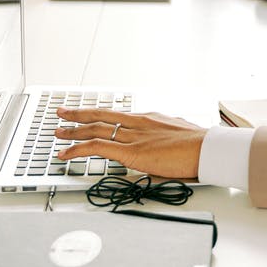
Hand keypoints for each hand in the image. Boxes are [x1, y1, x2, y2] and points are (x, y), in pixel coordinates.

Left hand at [54, 109, 205, 178]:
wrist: (208, 148)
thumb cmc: (200, 146)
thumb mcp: (179, 137)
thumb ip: (166, 140)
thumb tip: (164, 147)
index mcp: (150, 119)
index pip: (118, 115)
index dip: (99, 114)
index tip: (88, 114)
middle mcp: (138, 123)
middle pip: (101, 116)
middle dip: (79, 114)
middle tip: (63, 112)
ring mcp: (133, 136)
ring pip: (95, 129)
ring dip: (73, 131)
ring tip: (58, 132)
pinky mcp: (130, 152)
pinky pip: (97, 147)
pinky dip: (77, 149)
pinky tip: (65, 154)